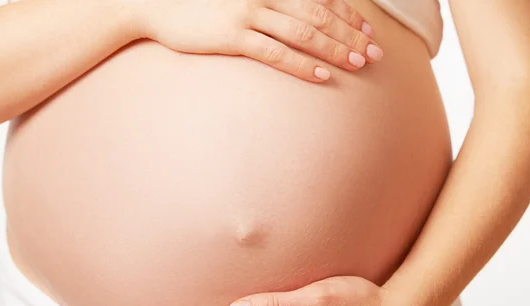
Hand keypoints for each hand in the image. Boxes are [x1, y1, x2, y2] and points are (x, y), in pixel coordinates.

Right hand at [126, 0, 382, 81]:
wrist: (154, 2)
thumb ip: (266, 1)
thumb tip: (291, 13)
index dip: (346, 13)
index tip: (366, 30)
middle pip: (319, 14)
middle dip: (350, 33)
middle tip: (374, 53)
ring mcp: (247, 12)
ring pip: (303, 32)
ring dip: (334, 49)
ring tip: (358, 65)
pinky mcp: (231, 36)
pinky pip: (275, 52)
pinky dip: (301, 64)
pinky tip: (321, 75)